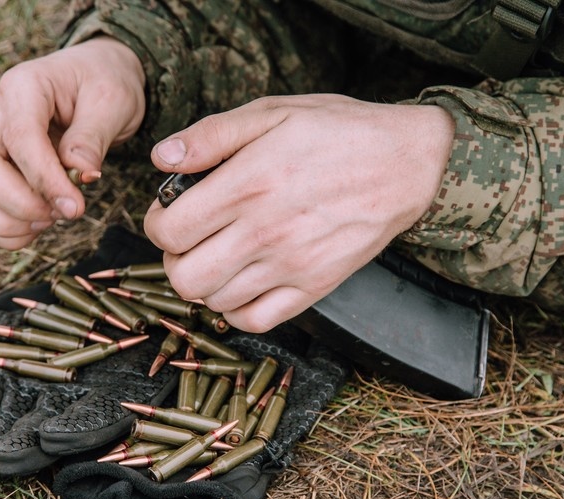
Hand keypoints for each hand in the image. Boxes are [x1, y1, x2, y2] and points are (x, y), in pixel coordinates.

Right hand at [0, 37, 145, 248]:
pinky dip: (5, 229)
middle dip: (20, 204)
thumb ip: (93, 139)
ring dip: (7, 221)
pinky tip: (39, 222)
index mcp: (23, 87)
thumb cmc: (102, 84)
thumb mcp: (111, 102)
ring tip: (51, 218)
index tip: (76, 207)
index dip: (45, 180)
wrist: (94, 77)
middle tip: (64, 213)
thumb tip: (80, 175)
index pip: (19, 138)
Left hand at [142, 94, 453, 332]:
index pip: (169, 230)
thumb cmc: (338, 132)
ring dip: (205, 283)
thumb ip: (211, 135)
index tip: (169, 214)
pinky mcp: (315, 286)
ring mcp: (291, 264)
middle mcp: (265, 231)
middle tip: (188, 241)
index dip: (157, 224)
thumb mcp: (272, 112)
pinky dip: (237, 310)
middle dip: (174, 259)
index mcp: (248, 183)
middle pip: (185, 277)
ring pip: (215, 302)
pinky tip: (241, 284)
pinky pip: (256, 320)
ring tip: (217, 258)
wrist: (407, 163)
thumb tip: (161, 158)